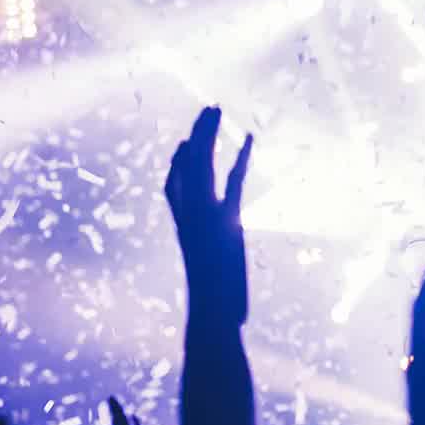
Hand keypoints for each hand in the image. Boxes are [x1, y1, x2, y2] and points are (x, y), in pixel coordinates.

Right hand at [165, 106, 252, 327]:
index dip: (178, 165)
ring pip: (203, 164)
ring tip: (216, 107)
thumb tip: (221, 276)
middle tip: (208, 110)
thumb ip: (211, 267)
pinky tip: (251, 137)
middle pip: (187, 166)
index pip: (173, 189)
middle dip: (197, 136)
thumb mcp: (208, 281)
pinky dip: (242, 157)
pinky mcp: (225, 220)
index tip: (184, 144)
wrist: (211, 317)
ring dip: (209, 133)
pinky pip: (233, 181)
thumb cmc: (211, 310)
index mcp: (185, 229)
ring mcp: (204, 216)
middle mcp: (189, 217)